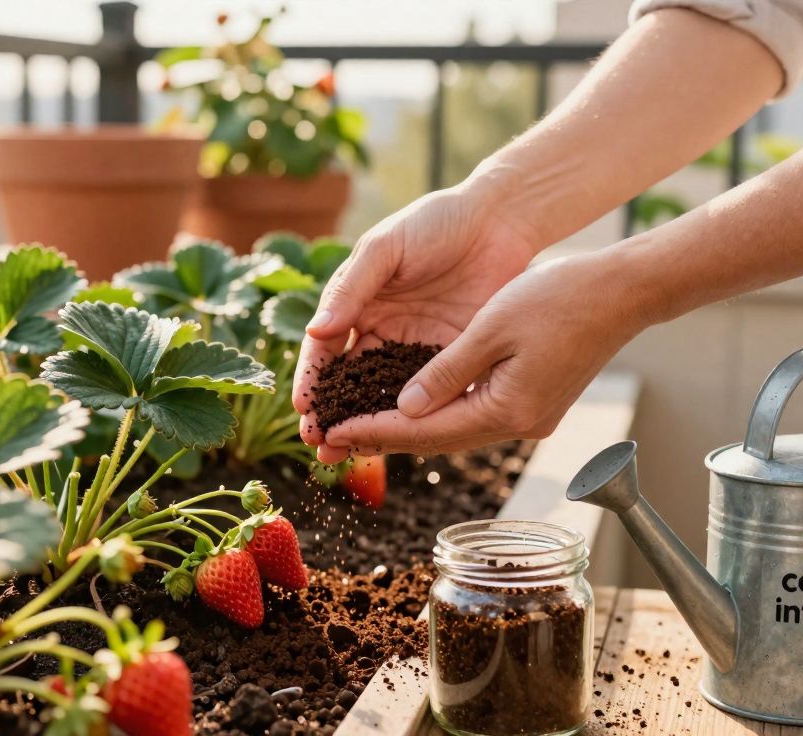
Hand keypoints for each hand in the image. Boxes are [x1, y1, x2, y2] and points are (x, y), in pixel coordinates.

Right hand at [292, 186, 539, 462]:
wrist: (499, 220)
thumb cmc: (435, 223)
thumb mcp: (386, 248)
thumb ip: (352, 288)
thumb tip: (316, 331)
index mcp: (356, 305)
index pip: (324, 351)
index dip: (312, 380)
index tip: (304, 408)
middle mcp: (380, 332)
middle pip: (348, 384)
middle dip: (331, 416)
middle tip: (317, 447)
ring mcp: (415, 349)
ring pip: (384, 398)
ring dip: (366, 428)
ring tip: (346, 457)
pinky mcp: (452, 359)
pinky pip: (429, 396)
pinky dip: (413, 421)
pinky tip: (401, 444)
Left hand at [317, 250, 649, 456]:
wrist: (622, 293)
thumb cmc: (560, 298)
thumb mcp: (491, 328)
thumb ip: (445, 372)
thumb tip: (404, 408)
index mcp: (507, 410)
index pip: (424, 432)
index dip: (374, 432)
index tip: (332, 433)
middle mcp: (519, 425)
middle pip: (437, 441)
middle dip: (384, 437)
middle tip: (333, 437)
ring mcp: (530, 419)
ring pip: (455, 431)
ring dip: (409, 428)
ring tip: (360, 424)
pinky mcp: (535, 405)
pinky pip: (474, 416)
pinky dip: (439, 413)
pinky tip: (410, 406)